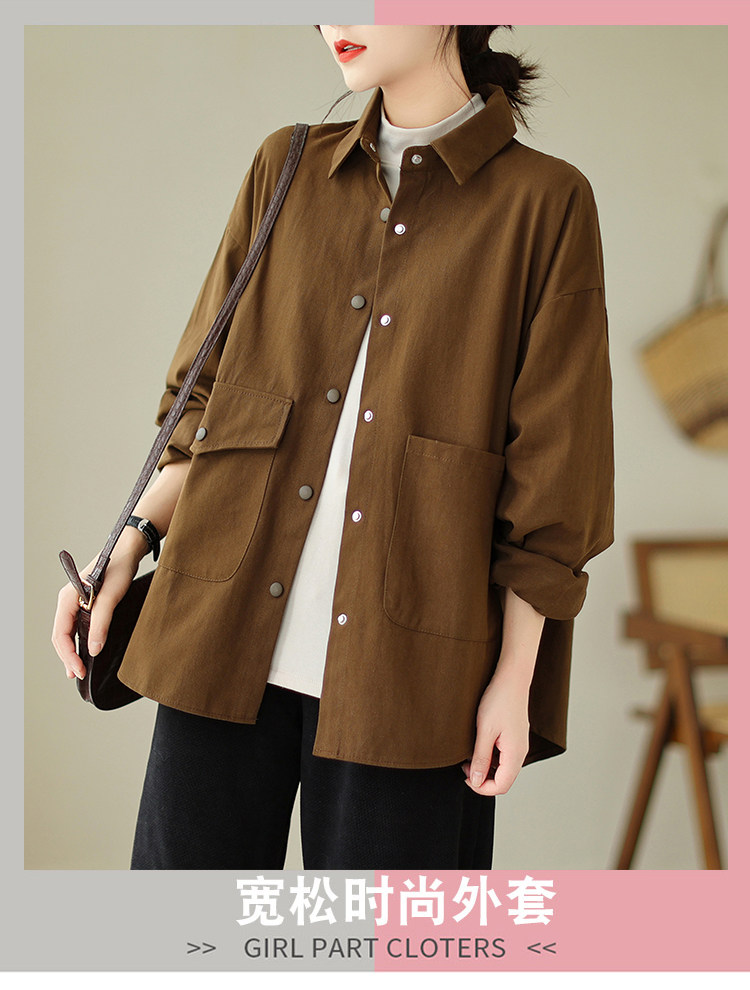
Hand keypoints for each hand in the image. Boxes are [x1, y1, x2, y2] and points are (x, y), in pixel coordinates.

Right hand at [51, 532, 144, 680]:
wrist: (128, 550)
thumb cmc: (119, 568)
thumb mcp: (112, 597)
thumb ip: (101, 623)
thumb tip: (94, 650)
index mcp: (68, 598)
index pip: (60, 633)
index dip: (68, 654)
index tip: (80, 670)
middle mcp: (68, 601)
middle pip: (61, 635)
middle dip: (68, 657)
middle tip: (79, 675)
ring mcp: (76, 602)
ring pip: (68, 632)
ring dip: (71, 651)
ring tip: (79, 669)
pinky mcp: (87, 603)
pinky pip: (78, 626)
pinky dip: (79, 641)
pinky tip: (86, 652)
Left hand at [462, 669, 529, 795]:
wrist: (511, 679)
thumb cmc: (499, 701)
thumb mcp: (484, 731)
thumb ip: (480, 758)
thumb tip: (475, 781)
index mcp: (515, 754)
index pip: (502, 786)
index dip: (482, 788)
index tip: (466, 778)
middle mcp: (521, 752)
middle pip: (504, 780)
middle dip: (483, 779)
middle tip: (464, 767)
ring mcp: (519, 745)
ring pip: (504, 769)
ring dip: (487, 768)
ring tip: (470, 756)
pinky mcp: (515, 738)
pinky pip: (505, 757)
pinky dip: (492, 758)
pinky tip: (480, 746)